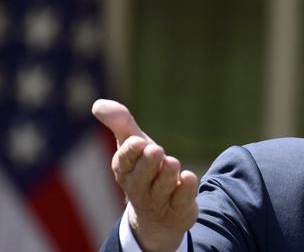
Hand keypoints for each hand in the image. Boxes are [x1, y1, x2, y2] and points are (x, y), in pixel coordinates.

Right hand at [92, 99, 198, 251]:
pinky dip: (186, 189)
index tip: (137, 141)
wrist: (158, 215)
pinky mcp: (178, 209)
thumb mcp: (133, 145)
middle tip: (156, 150)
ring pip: (162, 188)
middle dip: (148, 163)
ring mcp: (159, 200)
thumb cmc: (144, 170)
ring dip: (168, 175)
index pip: (124, 161)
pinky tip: (189, 177)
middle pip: (142, 176)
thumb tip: (98, 105)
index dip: (131, 152)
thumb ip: (120, 124)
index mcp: (125, 170)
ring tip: (172, 162)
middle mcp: (139, 188)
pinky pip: (181, 200)